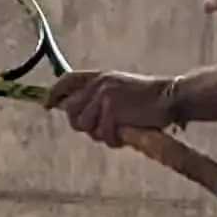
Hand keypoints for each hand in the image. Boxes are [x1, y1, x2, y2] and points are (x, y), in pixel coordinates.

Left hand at [46, 68, 175, 146]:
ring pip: (86, 127)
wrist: (171, 97)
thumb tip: (77, 115)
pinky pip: (103, 134)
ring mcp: (104, 96)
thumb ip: (98, 98)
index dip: (53, 93)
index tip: (45, 105)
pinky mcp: (112, 109)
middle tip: (105, 129)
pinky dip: (115, 139)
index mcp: (100, 76)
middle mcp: (98, 84)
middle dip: (85, 126)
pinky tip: (128, 132)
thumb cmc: (149, 100)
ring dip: (102, 135)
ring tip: (121, 130)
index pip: (67, 81)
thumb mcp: (120, 90)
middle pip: (72, 112)